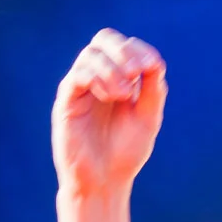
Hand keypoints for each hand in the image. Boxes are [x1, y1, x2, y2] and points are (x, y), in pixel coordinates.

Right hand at [52, 29, 167, 197]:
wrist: (104, 182)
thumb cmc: (125, 153)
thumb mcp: (147, 119)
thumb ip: (153, 91)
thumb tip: (155, 61)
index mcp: (119, 79)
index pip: (125, 46)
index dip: (138, 49)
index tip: (152, 66)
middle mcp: (98, 79)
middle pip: (103, 40)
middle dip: (123, 51)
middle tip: (136, 72)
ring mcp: (81, 88)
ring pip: (90, 55)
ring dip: (111, 68)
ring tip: (123, 95)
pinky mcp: (66, 102)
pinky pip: (77, 76)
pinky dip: (96, 78)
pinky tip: (110, 97)